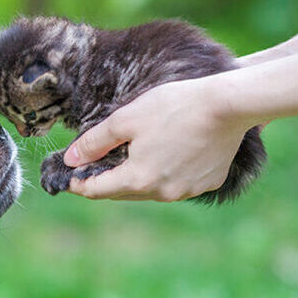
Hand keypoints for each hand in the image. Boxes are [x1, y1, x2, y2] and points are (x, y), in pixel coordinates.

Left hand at [63, 78, 252, 201]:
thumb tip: (70, 159)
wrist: (229, 104)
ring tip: (130, 158)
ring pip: (149, 189)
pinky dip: (165, 173)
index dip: (78, 183)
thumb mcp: (125, 119)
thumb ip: (94, 142)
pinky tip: (166, 153)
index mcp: (138, 179)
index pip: (97, 190)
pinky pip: (177, 183)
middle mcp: (162, 193)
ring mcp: (187, 191)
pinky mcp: (207, 183)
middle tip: (92, 166)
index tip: (68, 177)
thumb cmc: (174, 107)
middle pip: (122, 192)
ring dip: (136, 178)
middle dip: (105, 181)